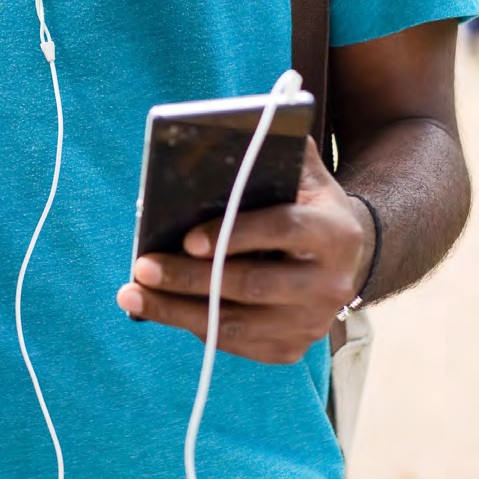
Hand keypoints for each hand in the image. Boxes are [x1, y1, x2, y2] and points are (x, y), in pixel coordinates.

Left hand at [116, 140, 374, 364]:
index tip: (186, 239)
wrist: (346, 257)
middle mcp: (330, 284)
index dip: (232, 235)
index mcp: (334, 232)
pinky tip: (162, 310)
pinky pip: (236, 342)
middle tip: (142, 267)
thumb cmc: (306, 204)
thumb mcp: (303, 173)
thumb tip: (222, 131)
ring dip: (178, 311)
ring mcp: (312, 322)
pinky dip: (195, 327)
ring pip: (237, 324)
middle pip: (251, 285)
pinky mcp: (293, 348)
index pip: (281, 230)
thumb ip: (272, 150)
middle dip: (189, 278)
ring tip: (132, 296)